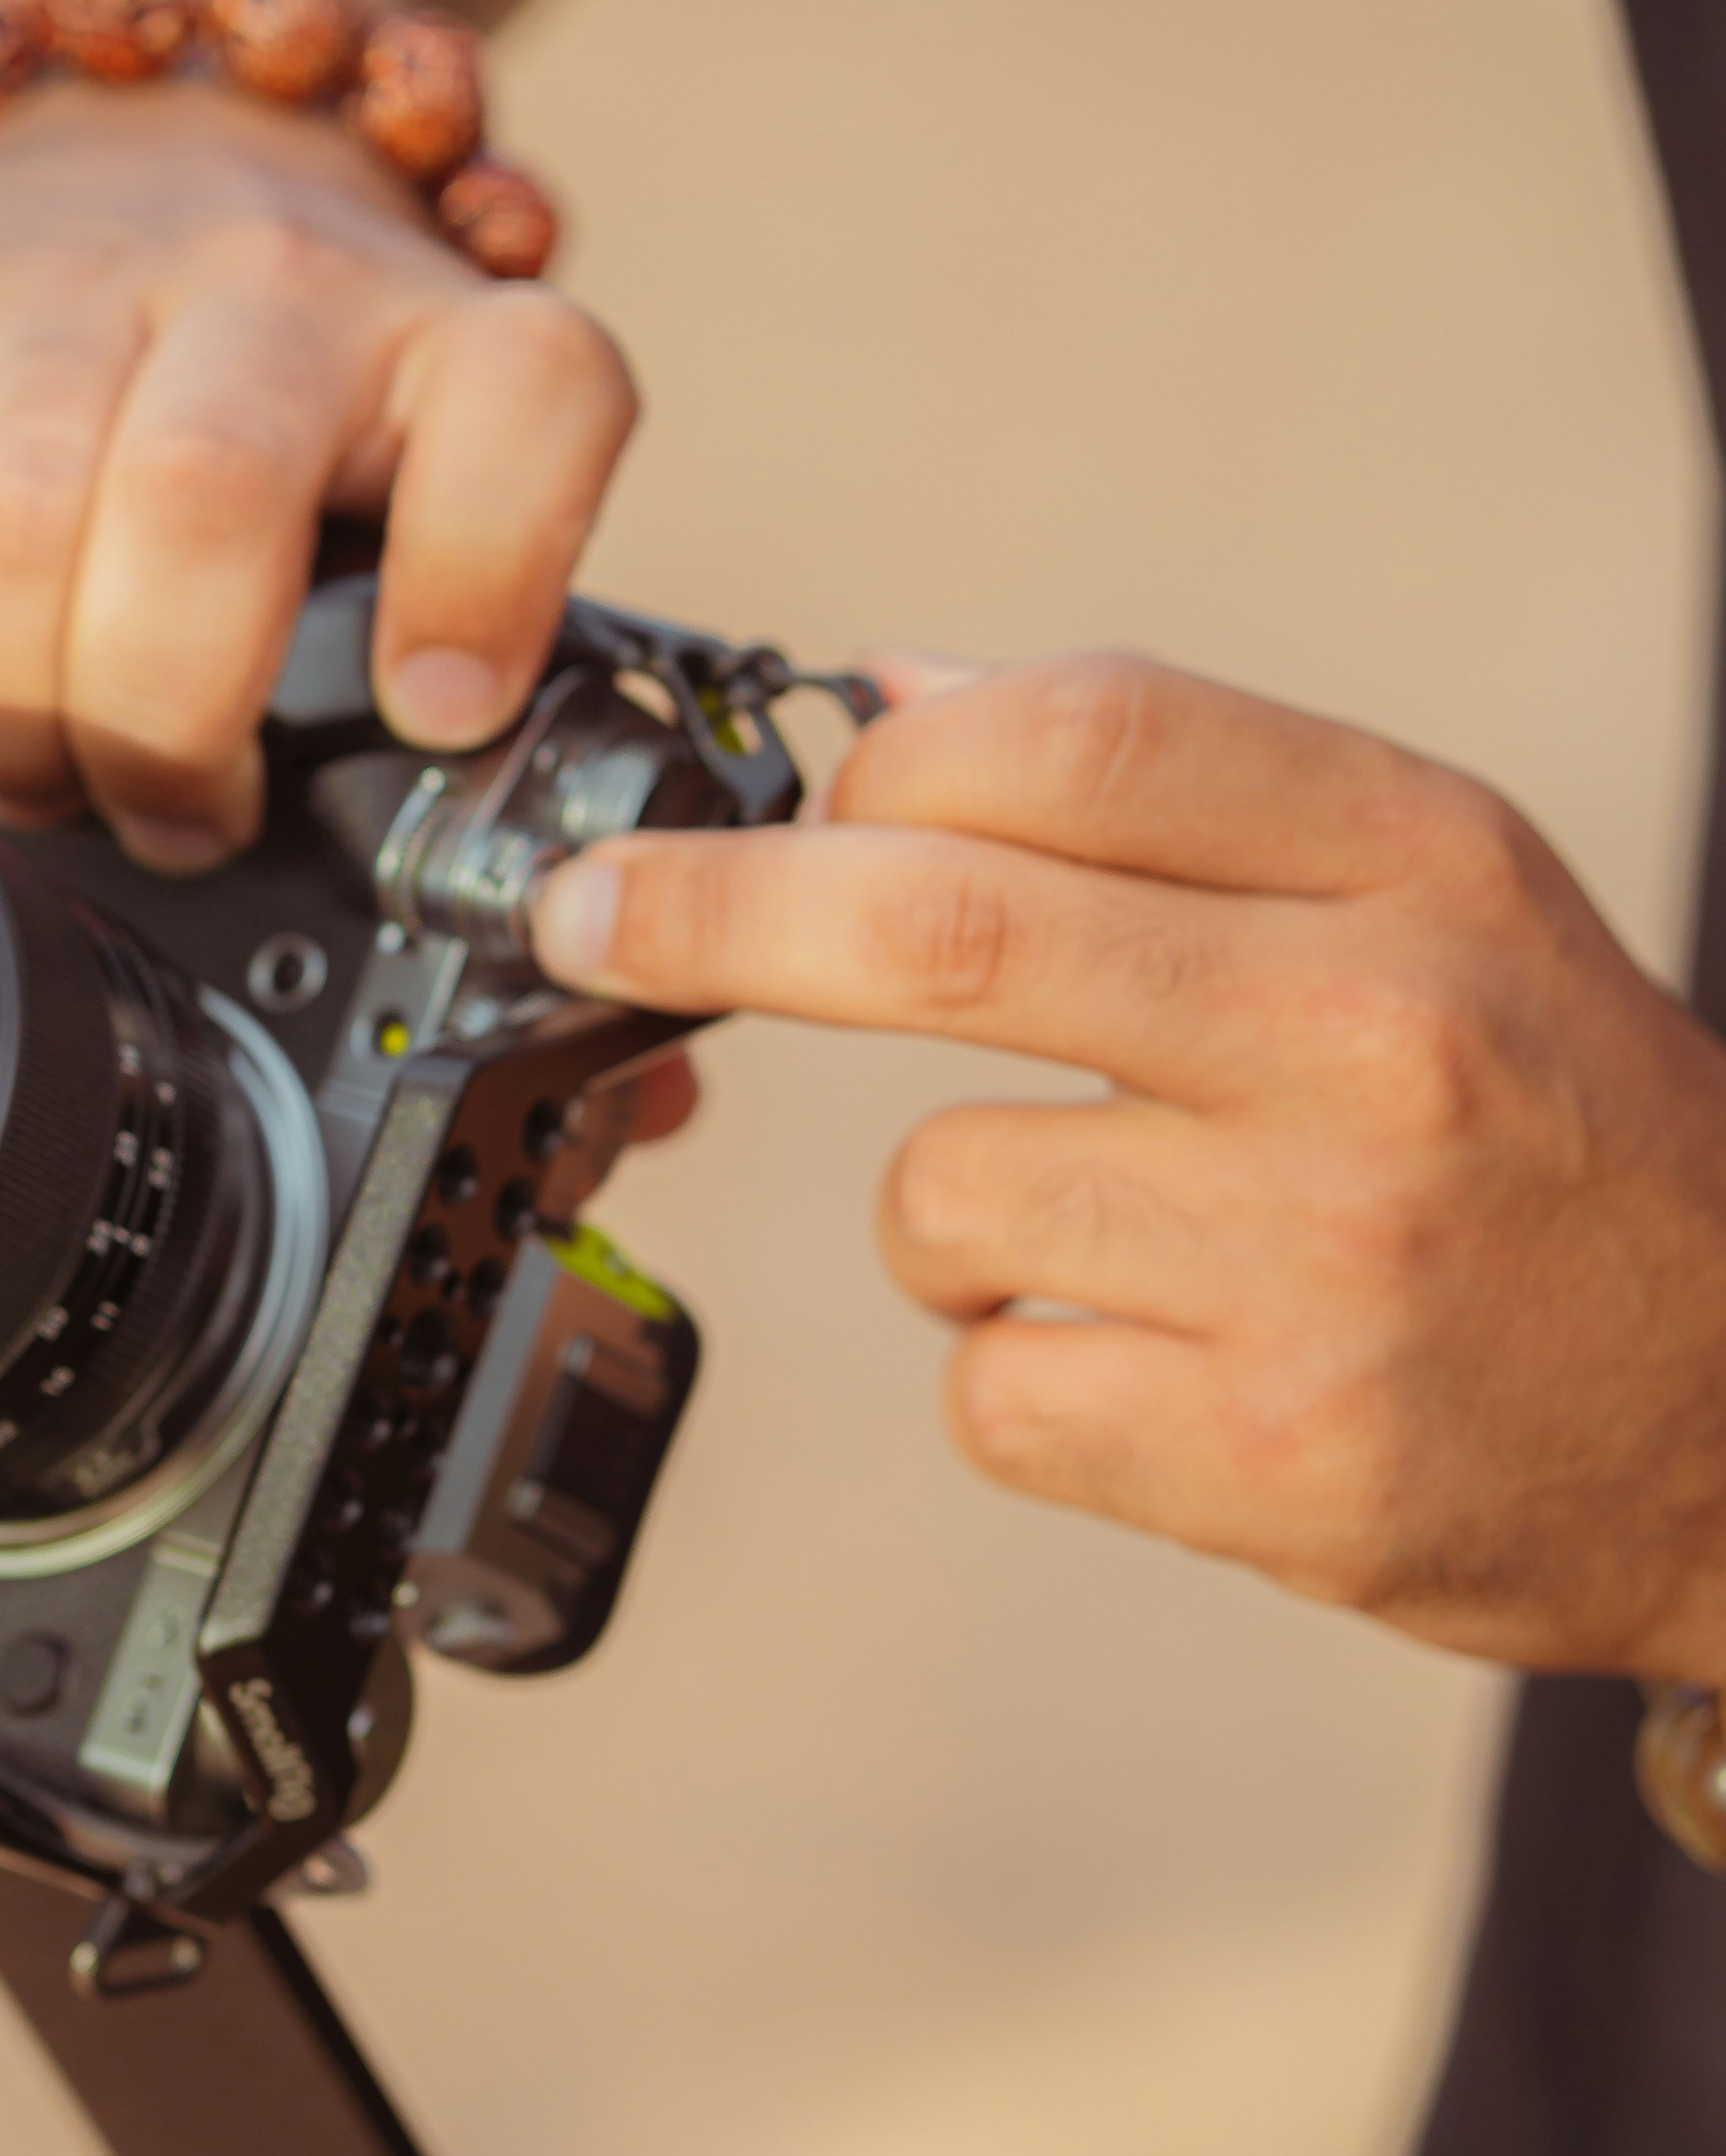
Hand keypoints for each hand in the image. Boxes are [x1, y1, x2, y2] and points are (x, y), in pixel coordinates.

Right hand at [0, 79, 634, 867]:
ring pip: (7, 523)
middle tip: (176, 816)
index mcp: (446, 330)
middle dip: (164, 723)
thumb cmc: (319, 387)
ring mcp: (60, 273)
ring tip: (45, 777)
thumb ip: (490, 590)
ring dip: (13, 715)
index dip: (485, 573)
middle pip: (198, 498)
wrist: (164, 146)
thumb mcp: (461, 464)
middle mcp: (263, 270)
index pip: (529, 399)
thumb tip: (430, 733)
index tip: (438, 708)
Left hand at [527, 651, 1725, 1686]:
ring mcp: (1322, 1259)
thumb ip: (1182, 785)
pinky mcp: (1276, 1458)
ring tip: (1105, 1236)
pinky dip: (1018, 1373)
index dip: (870, 757)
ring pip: (940, 1189)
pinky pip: (992, 1386)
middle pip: (944, 922)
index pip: (1076, 734)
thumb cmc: (1561, 1132)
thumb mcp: (1446, 894)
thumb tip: (889, 697)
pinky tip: (1159, 1364)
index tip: (762, 798)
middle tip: (593, 917)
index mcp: (1419, 865)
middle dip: (714, 910)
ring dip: (945, 1219)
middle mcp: (1375, 1039)